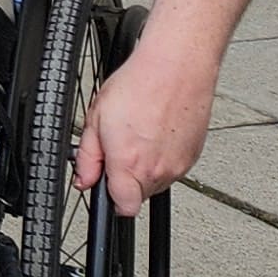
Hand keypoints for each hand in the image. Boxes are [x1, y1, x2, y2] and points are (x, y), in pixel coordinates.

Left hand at [73, 37, 215, 211]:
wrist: (176, 68)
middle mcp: (158, 170)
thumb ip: (87, 157)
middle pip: (138, 194)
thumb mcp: (95, 120)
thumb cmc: (138, 86)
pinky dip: (163, 157)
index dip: (111, 200)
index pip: (124, 208)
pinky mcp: (194, 156)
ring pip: (157, 182)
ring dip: (145, 167)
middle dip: (126, 177)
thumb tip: (84, 180)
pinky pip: (174, 168)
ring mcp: (179, 165)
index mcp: (130, 164)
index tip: (106, 184)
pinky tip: (156, 132)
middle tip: (120, 145)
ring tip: (140, 134)